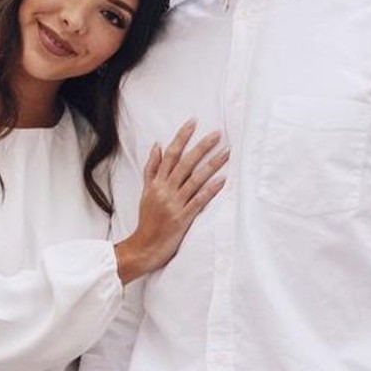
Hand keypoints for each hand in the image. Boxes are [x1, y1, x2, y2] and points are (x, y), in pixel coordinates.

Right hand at [114, 119, 226, 282]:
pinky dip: (210, 189)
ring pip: (195, 179)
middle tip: (217, 134)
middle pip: (185, 163)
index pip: (170, 154)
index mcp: (156, 182)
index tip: (194, 122)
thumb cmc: (147, 219)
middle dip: (202, 146)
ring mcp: (174, 204)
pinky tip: (222, 180)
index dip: (182, 137)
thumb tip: (156, 145)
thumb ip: (151, 169)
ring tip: (227, 153)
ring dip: (212, 164)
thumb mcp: (146, 192)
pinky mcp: (183, 218)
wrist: (143, 247)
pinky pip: (198, 200)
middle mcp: (165, 190)